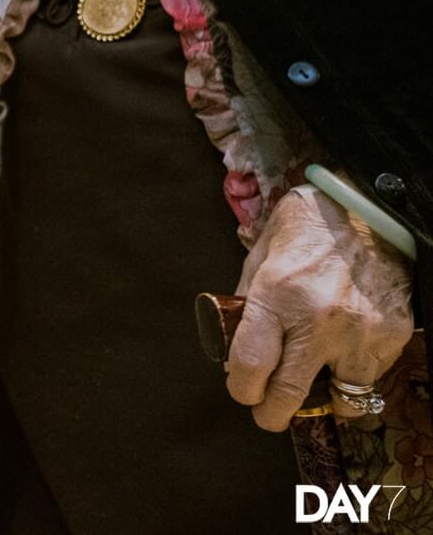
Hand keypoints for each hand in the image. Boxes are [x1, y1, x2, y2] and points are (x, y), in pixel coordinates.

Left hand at [226, 184, 414, 428]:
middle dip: (272, 414)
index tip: (242, 390)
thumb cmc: (306, 232)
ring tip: (312, 379)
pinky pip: (369, 378)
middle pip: (289, 395)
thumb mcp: (261, 258)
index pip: (250, 365)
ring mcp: (359, 332)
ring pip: (339, 396)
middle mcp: (318, 319)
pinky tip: (342, 354)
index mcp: (276, 295)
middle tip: (267, 414)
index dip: (241, 389)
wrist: (369, 214)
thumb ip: (247, 304)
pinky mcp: (392, 336)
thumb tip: (235, 351)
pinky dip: (353, 375)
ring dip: (322, 396)